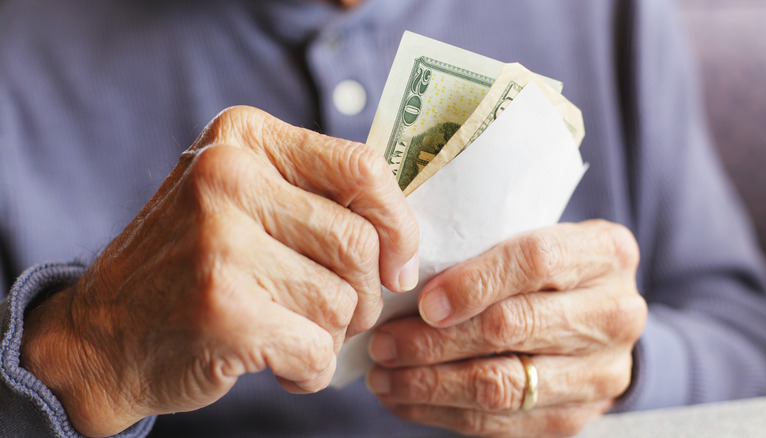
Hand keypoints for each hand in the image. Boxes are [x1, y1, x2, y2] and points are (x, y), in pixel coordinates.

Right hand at [20, 106, 418, 436]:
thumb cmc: (193, 265)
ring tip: (294, 335)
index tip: (399, 265)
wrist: (101, 334)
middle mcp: (228, 176)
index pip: (362, 167)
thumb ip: (314, 196)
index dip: (398, 224)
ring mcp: (220, 241)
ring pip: (342, 301)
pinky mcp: (222, 308)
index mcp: (244, 137)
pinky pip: (316, 350)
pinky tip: (282, 365)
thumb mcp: (242, 198)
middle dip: (366, 295)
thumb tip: (404, 234)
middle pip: (358, 243)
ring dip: (333, 336)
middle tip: (342, 317)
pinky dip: (312, 370)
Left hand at [366, 220, 645, 436]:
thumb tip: (402, 274)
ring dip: (430, 383)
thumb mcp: (532, 236)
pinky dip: (443, 412)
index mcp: (605, 252)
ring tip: (383, 375)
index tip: (423, 303)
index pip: (537, 260)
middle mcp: (615, 313)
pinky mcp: (576, 416)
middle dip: (435, 340)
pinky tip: (405, 399)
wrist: (598, 319)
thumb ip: (484, 246)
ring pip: (503, 385)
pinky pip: (500, 424)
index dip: (474, 282)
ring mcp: (601, 372)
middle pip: (513, 327)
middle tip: (382, 343)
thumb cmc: (546, 270)